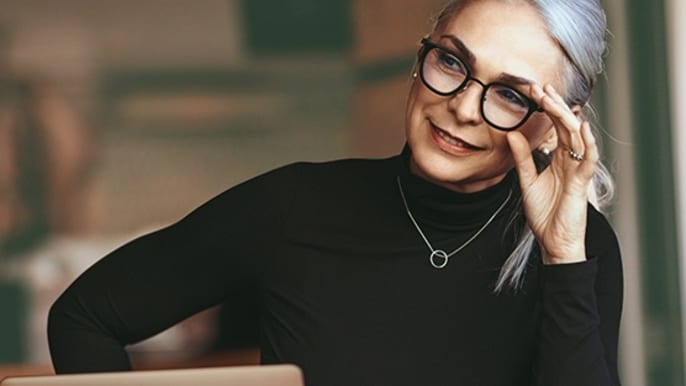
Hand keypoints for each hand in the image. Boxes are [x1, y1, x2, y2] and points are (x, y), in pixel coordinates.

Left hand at [506, 84, 597, 264]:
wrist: (553, 241)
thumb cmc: (545, 213)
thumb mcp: (527, 181)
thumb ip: (521, 158)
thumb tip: (511, 134)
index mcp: (559, 158)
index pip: (555, 127)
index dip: (546, 108)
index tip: (533, 90)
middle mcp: (570, 160)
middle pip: (565, 126)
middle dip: (554, 105)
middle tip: (540, 86)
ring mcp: (577, 170)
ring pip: (575, 137)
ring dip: (565, 117)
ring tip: (553, 99)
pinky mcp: (581, 183)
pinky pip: (587, 159)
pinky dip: (587, 142)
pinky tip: (581, 126)